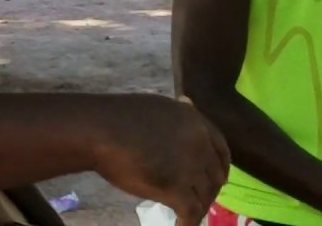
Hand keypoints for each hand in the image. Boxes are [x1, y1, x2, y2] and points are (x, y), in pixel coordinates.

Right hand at [91, 95, 229, 224]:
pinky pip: (191, 213)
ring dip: (197, 210)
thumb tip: (188, 107)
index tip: (217, 180)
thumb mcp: (157, 107)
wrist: (100, 130)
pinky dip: (188, 224)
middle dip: (208, 192)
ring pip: (204, 197)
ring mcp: (189, 166)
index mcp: (195, 122)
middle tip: (197, 200)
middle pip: (215, 177)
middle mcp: (199, 143)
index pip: (222, 151)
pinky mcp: (175, 187)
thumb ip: (177, 115)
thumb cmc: (119, 117)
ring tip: (186, 217)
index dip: (221, 169)